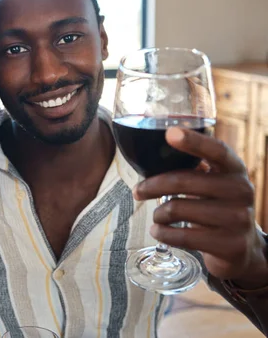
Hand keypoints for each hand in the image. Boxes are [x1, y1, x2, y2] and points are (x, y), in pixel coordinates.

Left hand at [134, 127, 267, 286]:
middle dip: (152, 186)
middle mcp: (241, 190)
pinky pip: (182, 236)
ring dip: (158, 214)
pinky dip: (163, 234)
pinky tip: (158, 231)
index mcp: (235, 169)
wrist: (243, 247)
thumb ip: (192, 167)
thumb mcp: (212, 182)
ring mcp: (238, 219)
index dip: (194, 141)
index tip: (170, 133)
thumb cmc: (216, 206)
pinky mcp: (229, 245)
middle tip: (137, 192)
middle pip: (182, 181)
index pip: (216, 150)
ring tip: (158, 216)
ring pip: (177, 209)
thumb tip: (150, 153)